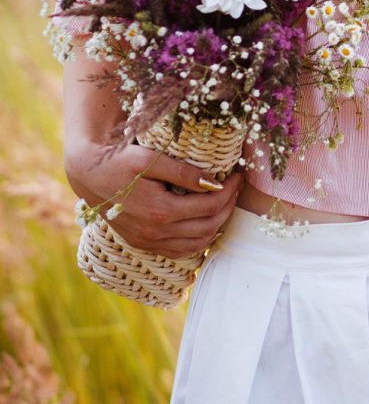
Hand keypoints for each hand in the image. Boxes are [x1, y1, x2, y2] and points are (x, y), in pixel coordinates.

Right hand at [65, 139, 243, 258]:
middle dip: (228, 206)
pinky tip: (206, 222)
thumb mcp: (151, 160)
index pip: (210, 206)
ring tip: (225, 202)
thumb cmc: (120, 161)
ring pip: (197, 243)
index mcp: (160, 211)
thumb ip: (183, 172)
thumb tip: (214, 183)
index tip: (238, 174)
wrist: (89, 175)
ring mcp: (149, 242)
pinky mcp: (144, 244)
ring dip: (217, 224)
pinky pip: (180, 250)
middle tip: (235, 187)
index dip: (229, 190)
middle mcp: (156, 233)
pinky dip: (199, 239)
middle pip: (208, 226)